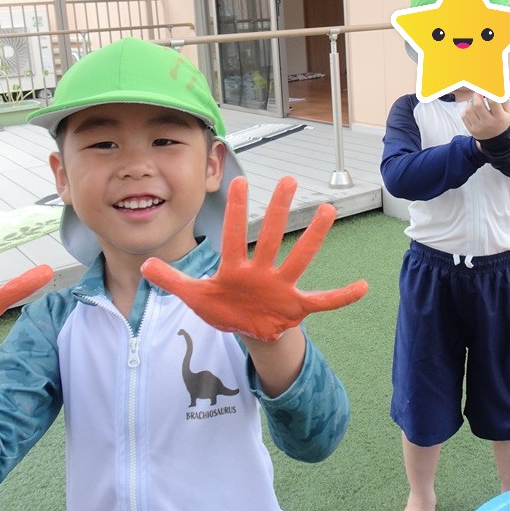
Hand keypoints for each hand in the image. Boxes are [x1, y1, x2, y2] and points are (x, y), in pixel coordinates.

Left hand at [141, 176, 367, 341]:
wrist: (248, 331)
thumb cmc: (224, 308)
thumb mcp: (195, 297)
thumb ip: (173, 281)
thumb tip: (146, 265)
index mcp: (234, 269)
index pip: (234, 237)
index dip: (237, 212)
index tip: (241, 181)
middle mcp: (261, 272)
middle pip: (271, 237)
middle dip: (280, 212)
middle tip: (289, 179)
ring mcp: (281, 287)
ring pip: (300, 259)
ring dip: (314, 238)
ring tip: (329, 210)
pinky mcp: (296, 306)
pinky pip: (323, 301)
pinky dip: (341, 297)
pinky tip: (363, 286)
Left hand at [461, 92, 509, 140]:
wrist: (497, 139)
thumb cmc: (502, 120)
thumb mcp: (509, 111)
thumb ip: (504, 99)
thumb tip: (498, 86)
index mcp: (500, 117)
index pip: (493, 101)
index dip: (489, 92)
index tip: (486, 88)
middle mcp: (489, 123)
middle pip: (478, 105)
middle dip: (476, 95)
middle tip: (477, 92)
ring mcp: (479, 128)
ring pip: (469, 110)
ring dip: (470, 103)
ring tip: (475, 101)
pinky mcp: (471, 130)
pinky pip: (464, 116)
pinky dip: (466, 110)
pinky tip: (471, 110)